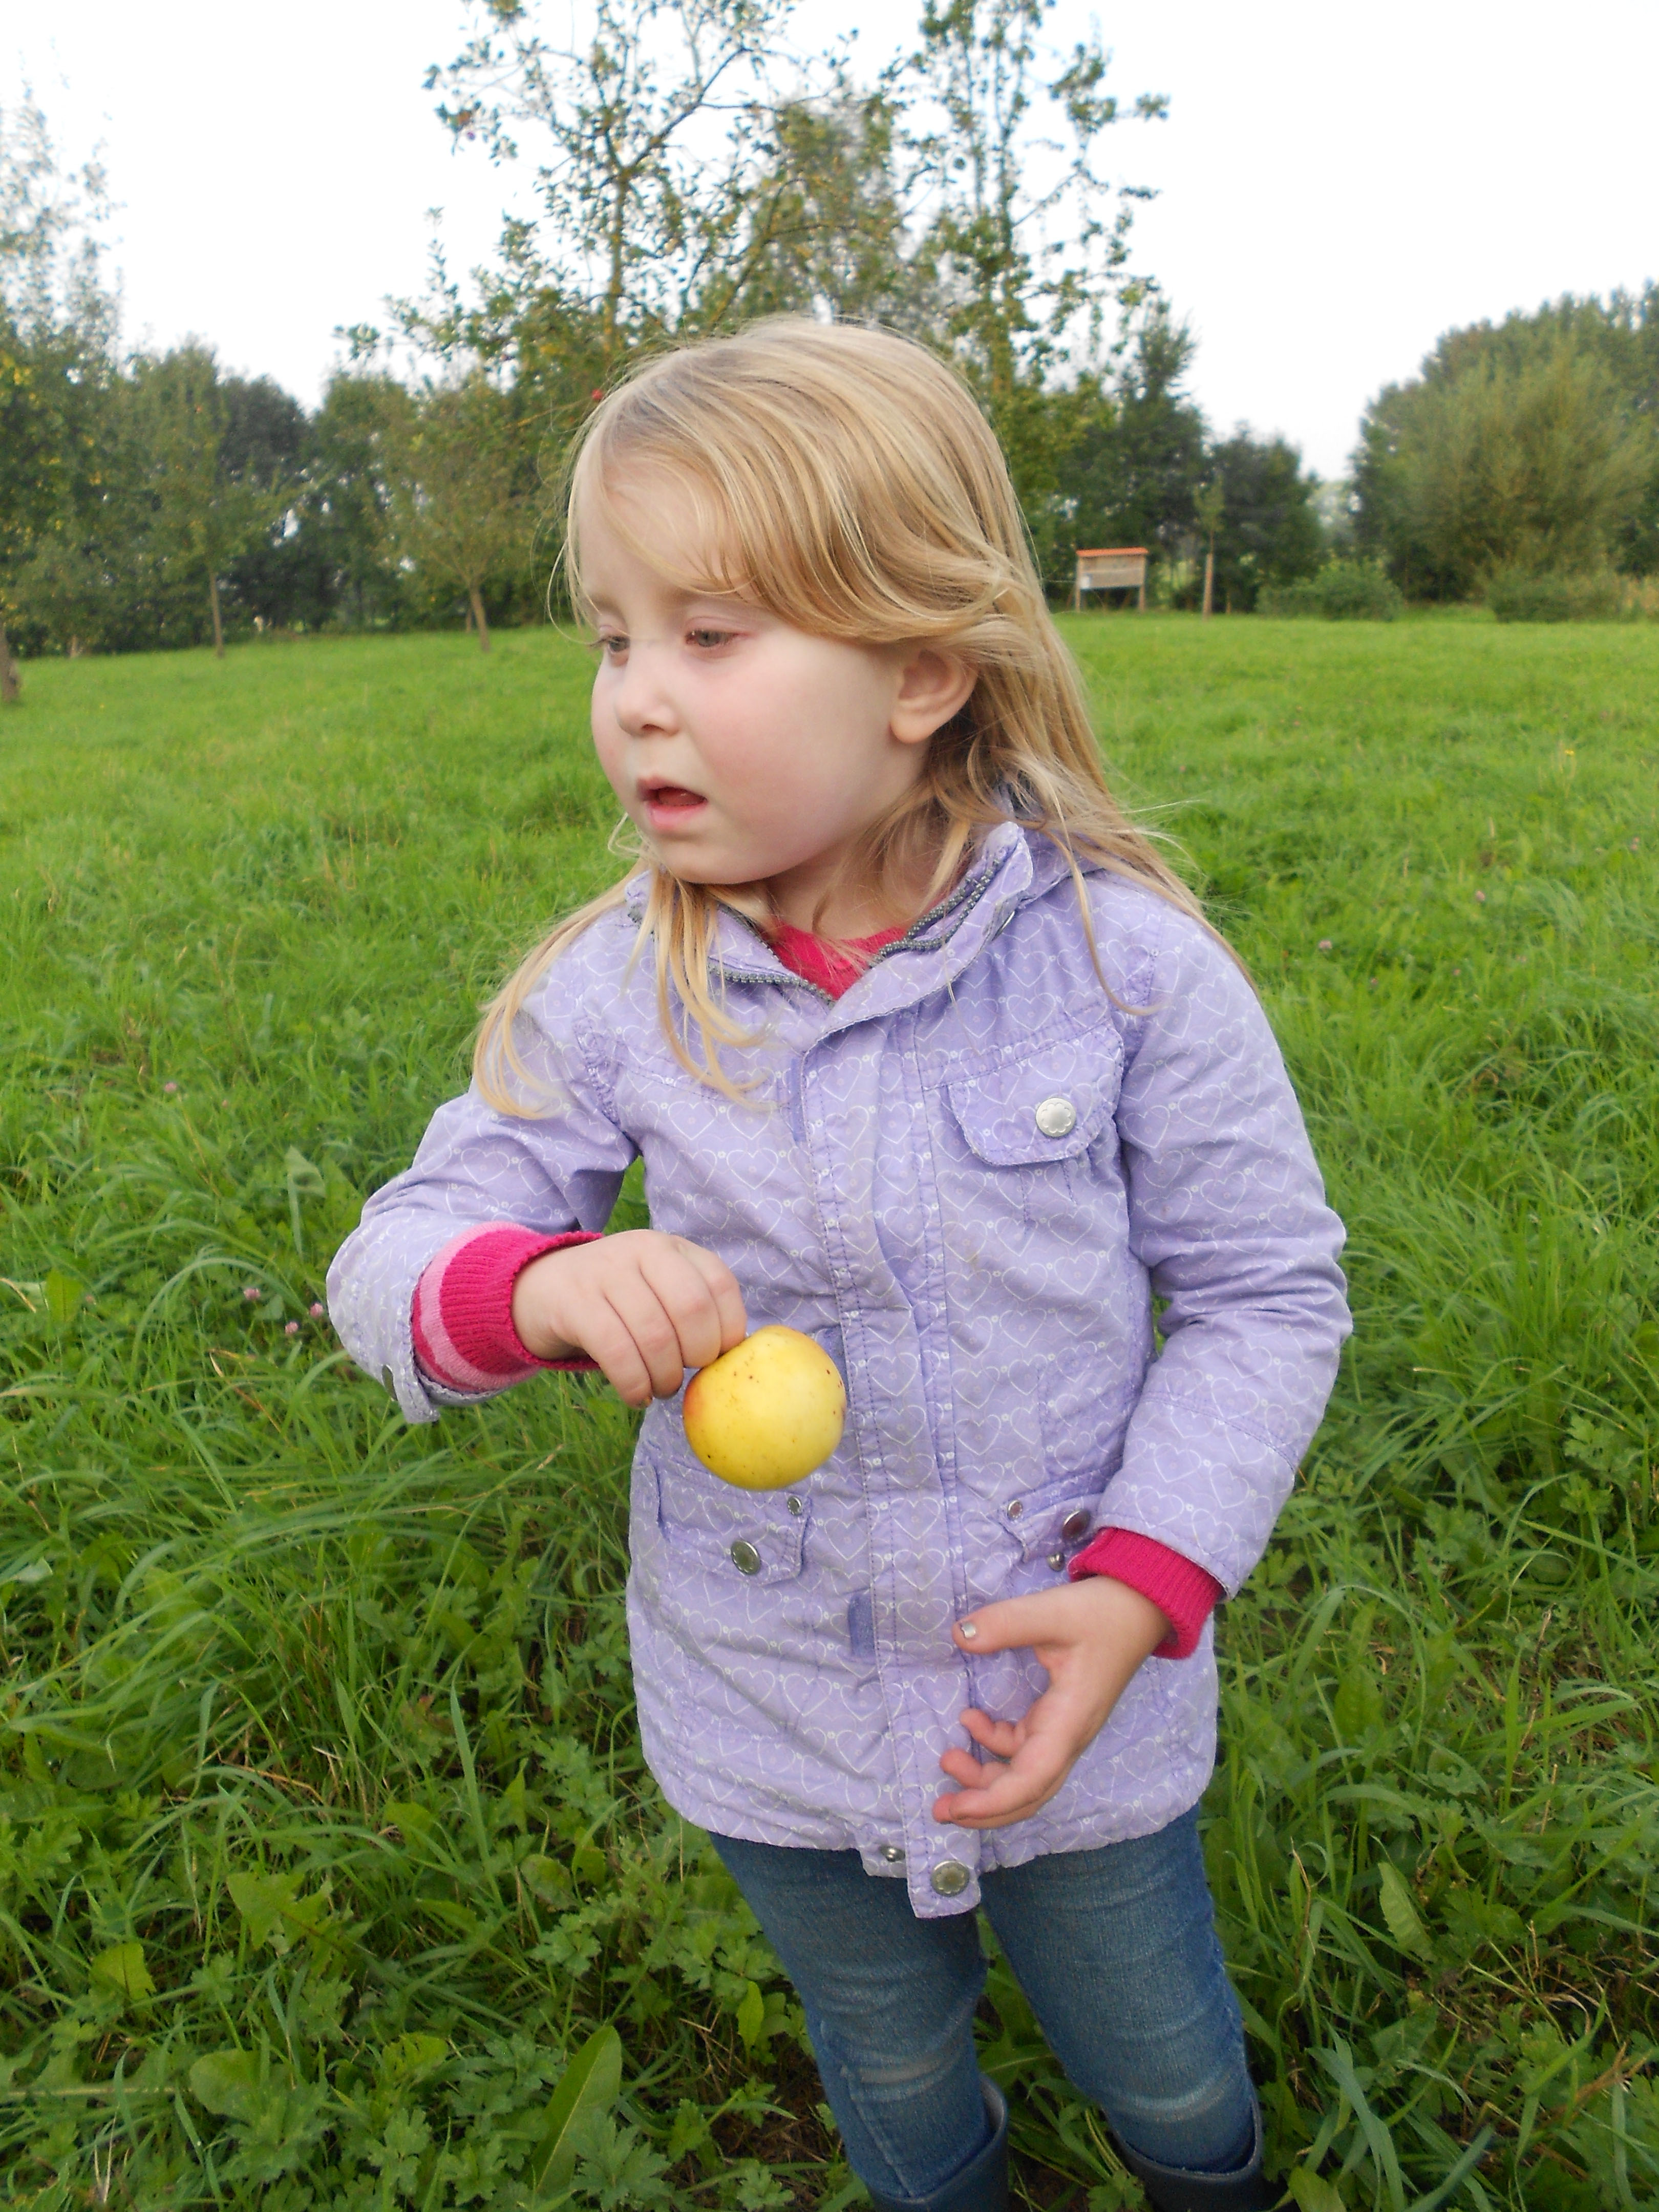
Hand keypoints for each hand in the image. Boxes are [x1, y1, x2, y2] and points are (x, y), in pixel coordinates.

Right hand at [510, 1231, 746, 1407]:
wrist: (541, 1289)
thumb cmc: (616, 1304)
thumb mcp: (656, 1291)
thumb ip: (693, 1311)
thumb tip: (735, 1357)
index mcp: (672, 1248)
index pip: (720, 1283)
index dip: (728, 1328)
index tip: (717, 1357)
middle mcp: (642, 1249)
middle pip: (691, 1309)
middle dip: (697, 1356)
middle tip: (686, 1375)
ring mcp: (606, 1271)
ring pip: (654, 1335)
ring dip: (665, 1377)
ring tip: (661, 1389)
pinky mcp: (575, 1302)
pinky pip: (616, 1351)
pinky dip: (634, 1384)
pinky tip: (636, 1396)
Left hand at [933, 1576, 1169, 1830]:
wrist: (1139, 1609)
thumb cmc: (1103, 1614)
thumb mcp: (1052, 1612)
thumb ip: (1005, 1623)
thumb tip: (960, 1636)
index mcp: (1069, 1721)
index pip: (1031, 1780)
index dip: (993, 1801)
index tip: (955, 1807)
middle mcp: (1069, 1736)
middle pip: (1028, 1794)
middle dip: (984, 1808)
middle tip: (940, 1808)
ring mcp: (1065, 1730)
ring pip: (1024, 1774)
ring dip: (986, 1776)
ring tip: (948, 1757)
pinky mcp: (1059, 1718)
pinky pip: (1025, 1749)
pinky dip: (995, 1745)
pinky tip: (973, 1720)